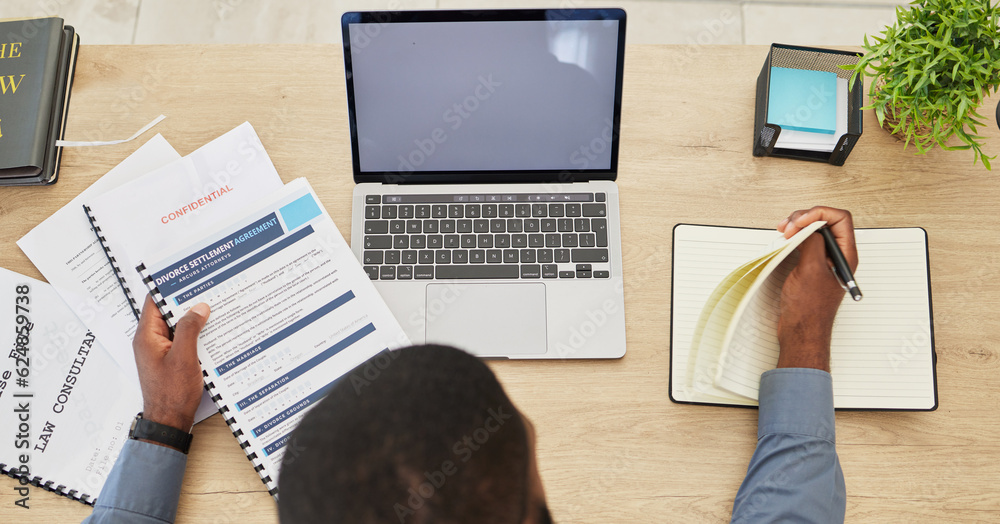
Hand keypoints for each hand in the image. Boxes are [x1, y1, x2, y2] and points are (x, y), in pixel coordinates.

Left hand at [133, 295, 209, 430]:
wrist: (169, 422)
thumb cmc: (172, 394)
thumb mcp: (184, 358)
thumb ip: (189, 329)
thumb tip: (198, 308)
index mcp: (146, 337)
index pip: (154, 302)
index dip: (169, 288)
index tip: (187, 277)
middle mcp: (150, 342)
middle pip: (166, 313)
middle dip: (186, 302)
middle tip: (206, 290)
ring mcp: (160, 351)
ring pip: (176, 327)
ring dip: (192, 319)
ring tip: (212, 309)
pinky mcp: (170, 360)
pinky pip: (182, 340)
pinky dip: (195, 334)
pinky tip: (210, 332)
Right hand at [775, 206, 857, 370]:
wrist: (801, 331)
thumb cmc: (809, 309)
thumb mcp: (811, 269)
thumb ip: (813, 244)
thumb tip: (809, 227)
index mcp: (845, 255)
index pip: (839, 219)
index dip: (818, 214)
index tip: (799, 222)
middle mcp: (837, 256)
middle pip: (827, 221)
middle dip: (805, 218)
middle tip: (789, 227)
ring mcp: (824, 261)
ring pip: (815, 231)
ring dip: (798, 226)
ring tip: (784, 230)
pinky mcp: (811, 266)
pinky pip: (806, 242)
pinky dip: (795, 237)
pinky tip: (785, 241)